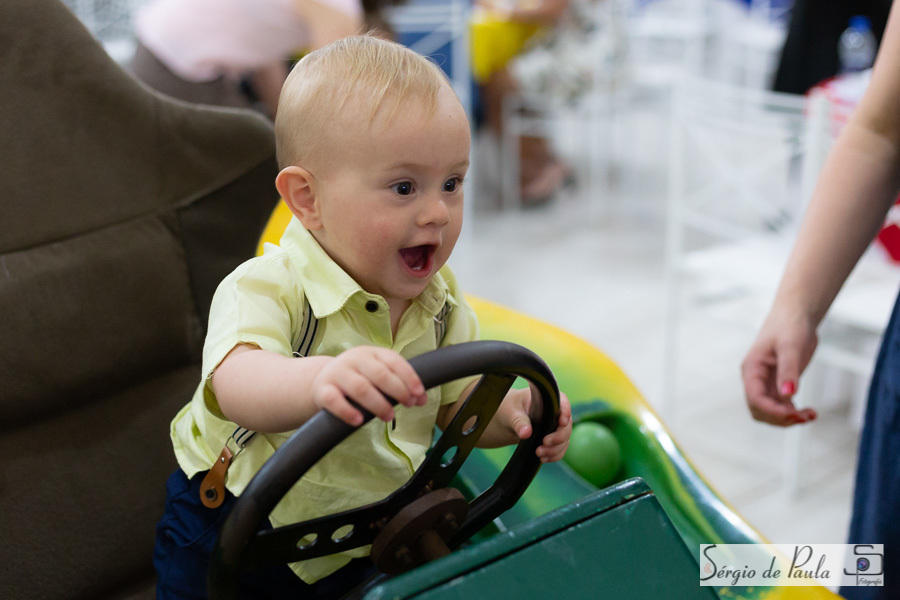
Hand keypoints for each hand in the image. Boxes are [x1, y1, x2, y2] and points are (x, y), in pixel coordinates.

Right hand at [312, 346, 427, 425]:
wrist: (321, 380)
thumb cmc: (357, 378)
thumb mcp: (376, 374)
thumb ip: (399, 384)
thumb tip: (422, 399)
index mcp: (371, 353)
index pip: (393, 361)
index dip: (409, 377)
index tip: (419, 393)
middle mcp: (354, 359)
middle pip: (379, 374)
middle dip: (398, 390)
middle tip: (408, 404)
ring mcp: (337, 373)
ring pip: (360, 388)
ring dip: (378, 403)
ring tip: (389, 416)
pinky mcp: (322, 390)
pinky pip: (334, 401)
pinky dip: (347, 411)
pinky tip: (359, 421)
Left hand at [503, 385, 571, 462]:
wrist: (508, 419)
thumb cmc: (510, 409)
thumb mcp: (510, 412)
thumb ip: (518, 421)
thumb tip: (526, 433)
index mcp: (547, 398)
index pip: (563, 402)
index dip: (566, 411)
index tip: (562, 422)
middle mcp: (556, 412)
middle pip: (566, 425)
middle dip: (558, 437)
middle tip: (544, 443)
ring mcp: (556, 426)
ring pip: (565, 440)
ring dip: (554, 449)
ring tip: (539, 454)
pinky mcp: (554, 438)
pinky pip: (560, 449)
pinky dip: (554, 455)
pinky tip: (543, 459)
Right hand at [741, 309, 818, 426]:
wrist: (796, 315)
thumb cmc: (790, 325)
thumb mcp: (791, 346)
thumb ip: (789, 370)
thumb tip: (789, 394)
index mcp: (752, 368)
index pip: (754, 398)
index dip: (771, 410)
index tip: (793, 414)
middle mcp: (755, 379)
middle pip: (759, 410)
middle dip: (779, 418)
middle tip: (804, 417)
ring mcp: (766, 382)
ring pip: (769, 411)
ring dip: (787, 419)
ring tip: (810, 415)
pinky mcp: (779, 384)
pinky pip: (782, 406)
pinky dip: (794, 413)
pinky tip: (810, 412)